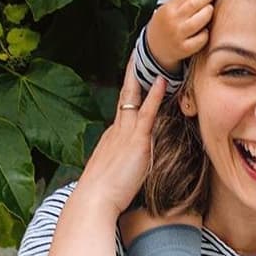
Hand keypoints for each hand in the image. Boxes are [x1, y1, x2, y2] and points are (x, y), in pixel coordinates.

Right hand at [77, 59, 167, 214]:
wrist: (93, 201)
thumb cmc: (103, 195)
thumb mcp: (113, 173)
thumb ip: (124, 163)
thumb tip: (131, 165)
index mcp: (112, 137)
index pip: (124, 107)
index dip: (131, 89)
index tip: (136, 73)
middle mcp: (117, 130)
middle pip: (126, 95)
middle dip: (133, 74)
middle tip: (138, 53)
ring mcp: (126, 134)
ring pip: (135, 97)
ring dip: (143, 76)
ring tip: (152, 56)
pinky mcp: (137, 141)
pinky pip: (147, 113)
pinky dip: (154, 95)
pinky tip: (162, 80)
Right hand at [147, 0, 217, 70]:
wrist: (153, 49)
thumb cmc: (166, 25)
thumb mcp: (169, 9)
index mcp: (167, 9)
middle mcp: (172, 21)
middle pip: (193, 5)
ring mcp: (178, 36)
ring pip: (198, 21)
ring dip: (208, 12)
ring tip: (211, 7)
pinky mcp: (184, 49)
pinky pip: (201, 39)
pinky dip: (206, 33)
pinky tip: (207, 29)